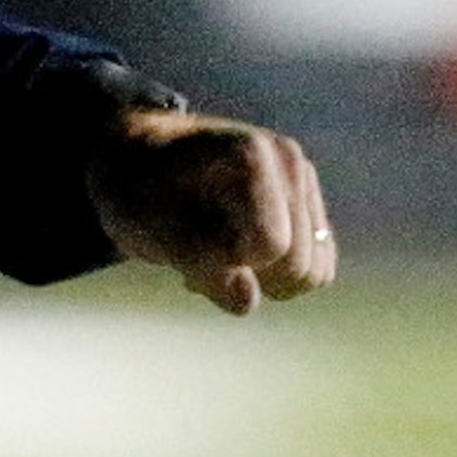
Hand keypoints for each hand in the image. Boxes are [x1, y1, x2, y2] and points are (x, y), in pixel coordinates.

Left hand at [86, 107, 335, 314]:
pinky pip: (319, 268)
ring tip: (216, 252)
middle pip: (299, 264)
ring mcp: (303, 179)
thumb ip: (197, 262)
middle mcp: (288, 160)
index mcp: (252, 154)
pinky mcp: (308, 203)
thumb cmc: (137, 194)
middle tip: (195, 252)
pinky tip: (238, 254)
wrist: (139, 162)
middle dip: (248, 275)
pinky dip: (279, 275)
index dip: (228, 262)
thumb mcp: (149, 229)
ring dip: (264, 279)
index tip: (184, 241)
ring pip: (316, 272)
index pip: (271, 246)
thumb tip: (248, 302)